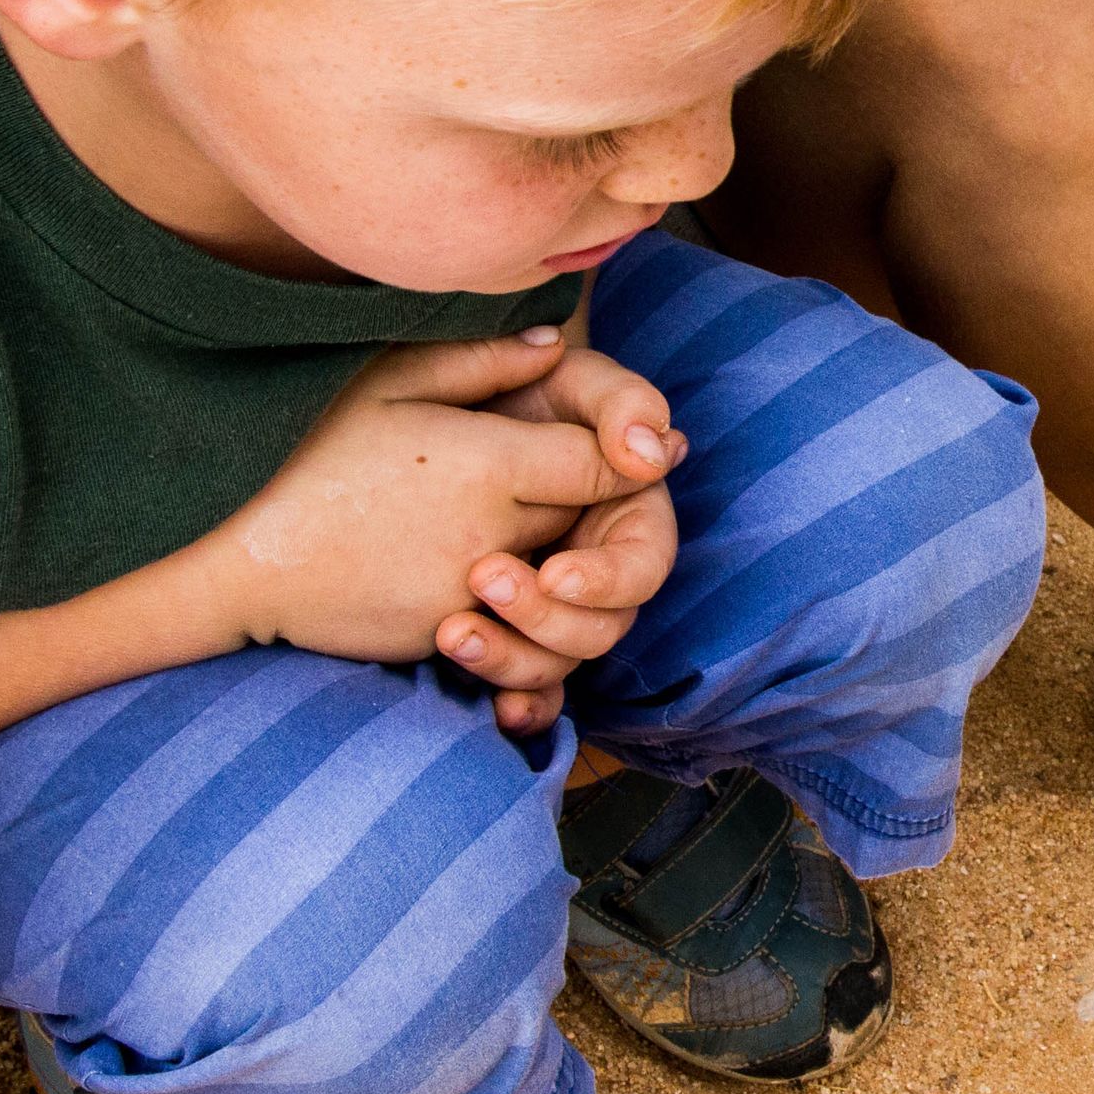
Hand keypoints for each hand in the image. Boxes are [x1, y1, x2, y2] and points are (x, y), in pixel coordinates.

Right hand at [203, 330, 663, 667]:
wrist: (226, 556)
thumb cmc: (299, 454)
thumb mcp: (387, 382)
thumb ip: (482, 362)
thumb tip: (556, 346)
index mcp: (491, 466)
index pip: (607, 466)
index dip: (619, 452)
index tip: (612, 440)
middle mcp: (496, 538)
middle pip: (590, 523)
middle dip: (587, 499)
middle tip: (566, 471)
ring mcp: (472, 597)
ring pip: (558, 581)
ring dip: (554, 556)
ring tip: (518, 522)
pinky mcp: (443, 638)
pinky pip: (512, 623)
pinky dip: (512, 602)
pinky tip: (477, 569)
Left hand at [438, 338, 686, 733]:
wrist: (436, 417)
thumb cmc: (516, 388)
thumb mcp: (572, 379)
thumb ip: (622, 403)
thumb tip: (657, 455)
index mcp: (627, 514)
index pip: (643, 565)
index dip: (607, 579)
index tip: (555, 573)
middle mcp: (599, 568)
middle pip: (603, 628)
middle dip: (547, 617)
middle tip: (485, 582)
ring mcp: (554, 608)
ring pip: (561, 664)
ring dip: (515, 659)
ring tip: (452, 632)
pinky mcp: (512, 635)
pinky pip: (531, 691)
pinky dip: (521, 708)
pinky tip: (496, 714)